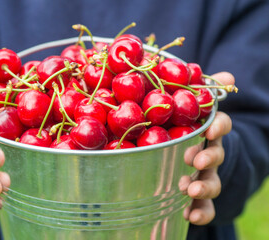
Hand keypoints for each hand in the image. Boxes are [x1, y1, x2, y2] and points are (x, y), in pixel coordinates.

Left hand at [180, 72, 233, 224]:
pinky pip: (202, 207)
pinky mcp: (197, 197)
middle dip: (208, 158)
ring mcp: (204, 176)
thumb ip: (203, 92)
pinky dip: (199, 213)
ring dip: (203, 187)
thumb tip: (228, 76)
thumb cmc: (184, 128)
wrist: (185, 158)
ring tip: (189, 189)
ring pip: (211, 182)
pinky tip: (188, 216)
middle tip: (195, 161)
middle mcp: (208, 154)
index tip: (209, 130)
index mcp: (206, 132)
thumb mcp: (189, 109)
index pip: (219, 126)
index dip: (218, 127)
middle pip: (216, 156)